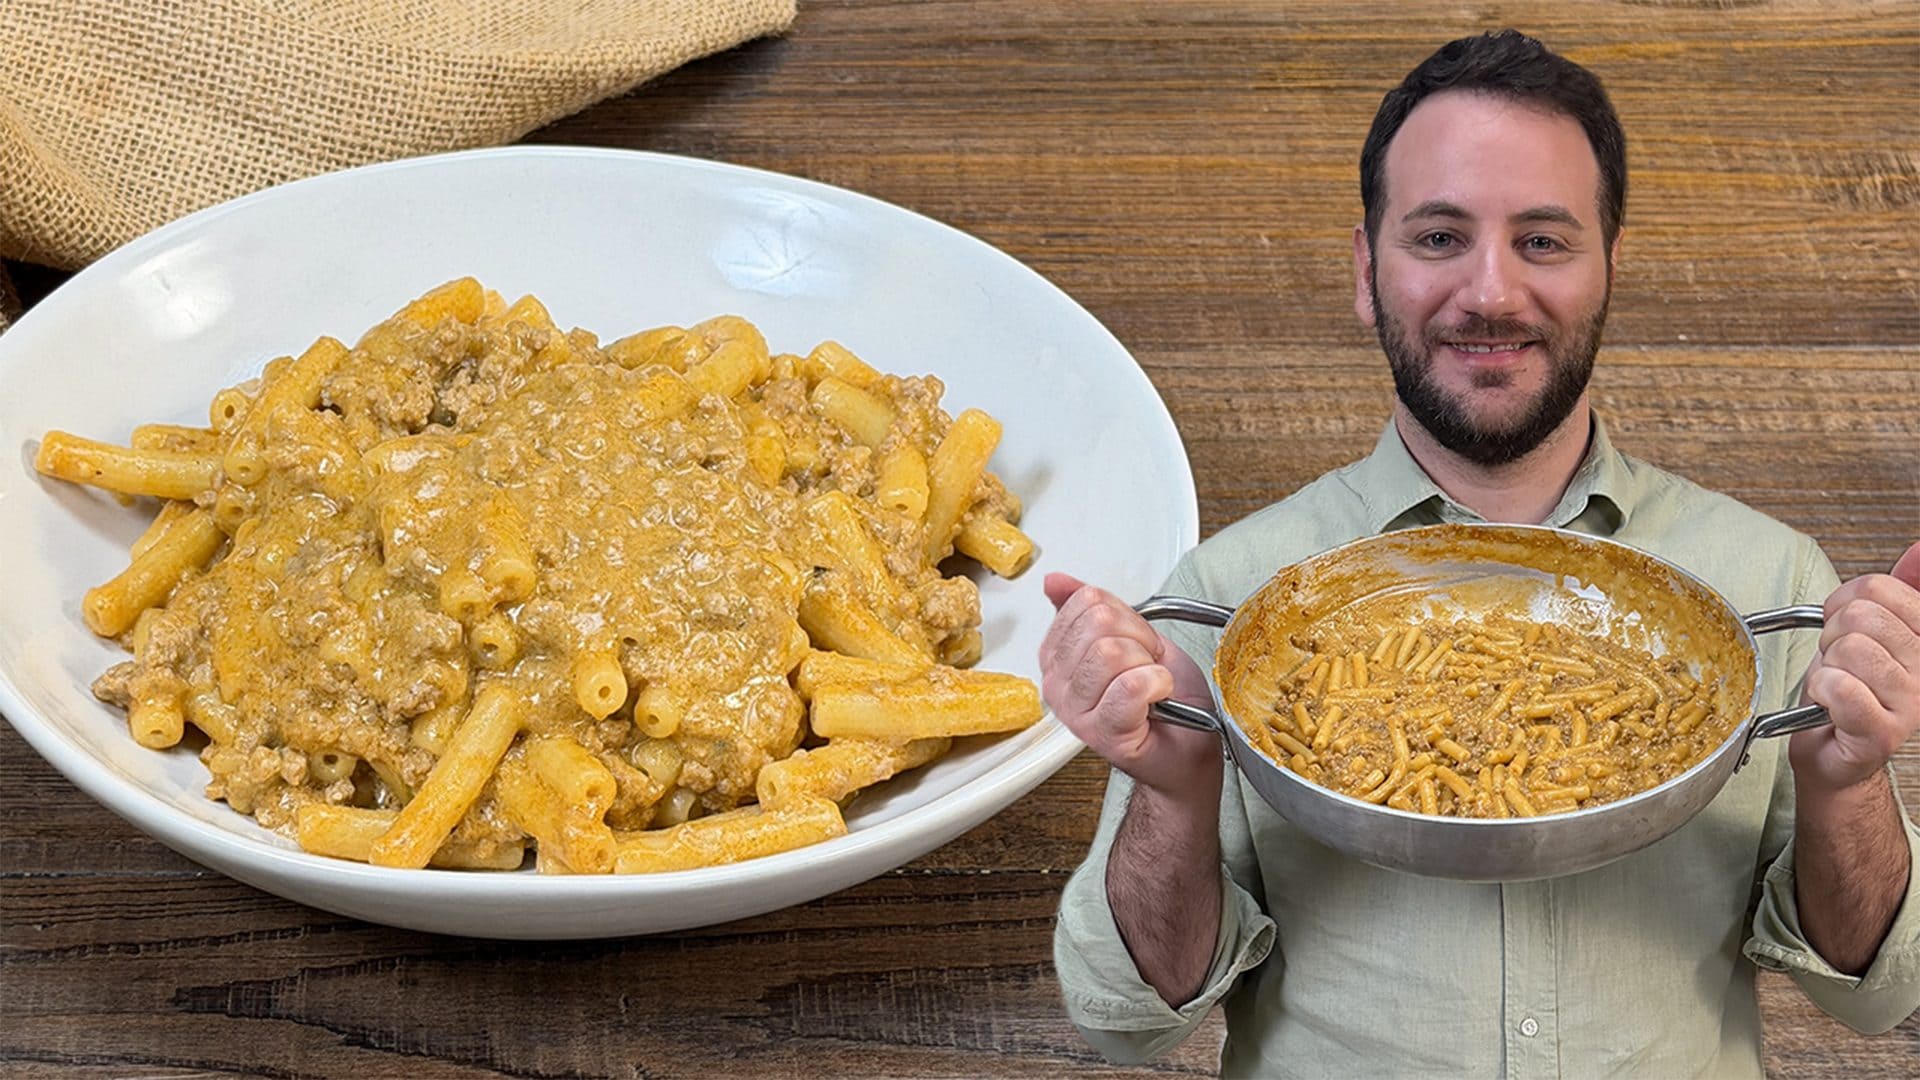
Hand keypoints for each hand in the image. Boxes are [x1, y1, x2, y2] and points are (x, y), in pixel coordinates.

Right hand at [1039, 572, 1220, 799]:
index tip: (1137, 643)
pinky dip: (1157, 685)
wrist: (1188, 748)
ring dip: (1148, 664)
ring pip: (1111, 652)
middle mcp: (1058, 685)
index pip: (1085, 602)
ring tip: (1152, 684)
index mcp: (1057, 657)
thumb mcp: (1131, 636)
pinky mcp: (1104, 733)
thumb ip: (1093, 607)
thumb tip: (1054, 582)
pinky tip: (1158, 698)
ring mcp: (1076, 712)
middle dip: (1139, 638)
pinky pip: (1131, 686)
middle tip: (1147, 665)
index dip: (1126, 616)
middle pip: (1098, 623)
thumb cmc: (1166, 699)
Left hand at [1791, 541, 1919, 794]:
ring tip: (1835, 686)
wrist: (1835, 752)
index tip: (1843, 627)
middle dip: (1831, 637)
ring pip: (1850, 650)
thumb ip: (1899, 590)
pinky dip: (1820, 691)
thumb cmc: (1847, 690)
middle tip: (1838, 664)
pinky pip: (1839, 687)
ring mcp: (1913, 702)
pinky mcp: (1884, 732)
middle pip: (1862, 616)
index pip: (1879, 588)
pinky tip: (1829, 706)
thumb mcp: (1870, 631)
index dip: (1842, 603)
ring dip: (1826, 667)